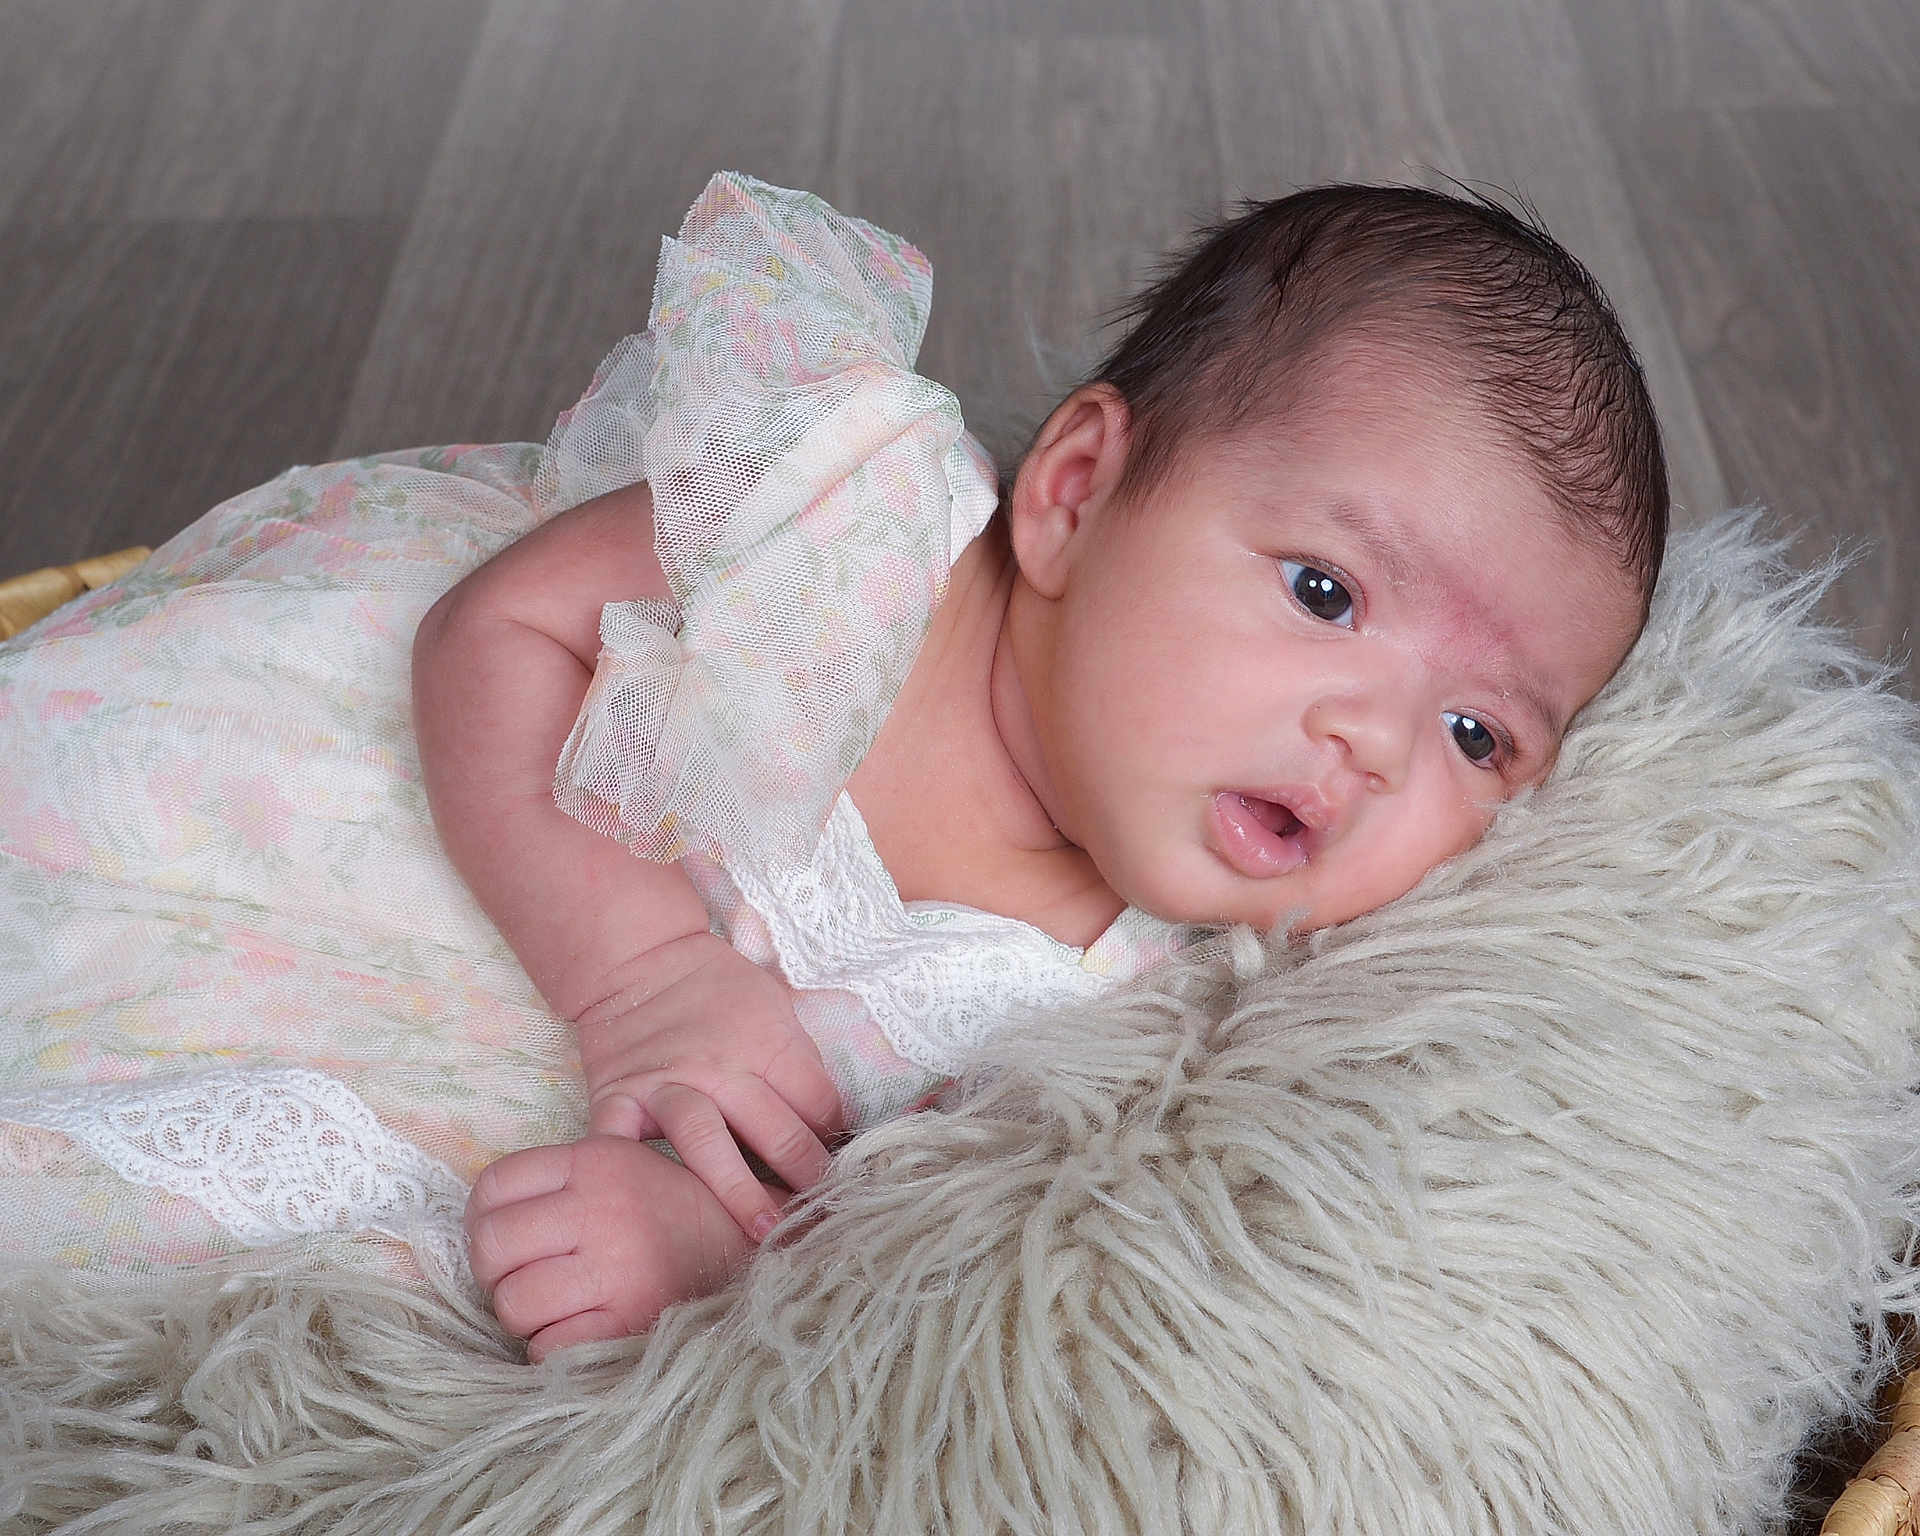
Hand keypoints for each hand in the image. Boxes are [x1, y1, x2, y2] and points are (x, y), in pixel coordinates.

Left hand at [466, 1133, 769, 1361]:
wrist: (764, 1250)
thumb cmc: (684, 1211)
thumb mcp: (630, 1164)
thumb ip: (567, 1177)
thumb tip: (485, 1213)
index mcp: (595, 1160)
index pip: (493, 1187)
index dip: (484, 1221)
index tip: (505, 1242)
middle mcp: (599, 1206)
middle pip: (492, 1247)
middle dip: (498, 1274)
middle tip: (526, 1282)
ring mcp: (614, 1265)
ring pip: (515, 1303)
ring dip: (529, 1318)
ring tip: (560, 1309)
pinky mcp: (628, 1320)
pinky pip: (549, 1348)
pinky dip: (556, 1351)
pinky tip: (583, 1334)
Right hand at [572, 932, 844, 1243]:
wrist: (641, 959)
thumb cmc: (718, 989)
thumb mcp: (777, 1008)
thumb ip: (800, 1064)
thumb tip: (835, 1125)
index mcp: (768, 1043)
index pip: (818, 1104)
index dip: (836, 1140)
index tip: (844, 1172)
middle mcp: (720, 1067)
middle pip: (775, 1129)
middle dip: (806, 1175)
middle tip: (826, 1216)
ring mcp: (667, 1085)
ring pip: (706, 1142)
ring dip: (738, 1190)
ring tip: (765, 1232)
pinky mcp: (618, 1097)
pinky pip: (620, 1141)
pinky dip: (627, 1172)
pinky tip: (646, 1209)